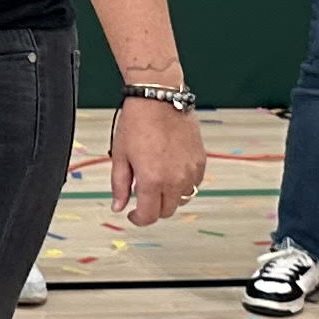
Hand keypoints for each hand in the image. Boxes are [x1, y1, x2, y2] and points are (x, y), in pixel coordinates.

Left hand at [113, 97, 204, 226]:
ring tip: (158, 182)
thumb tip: (118, 206)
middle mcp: (175, 179)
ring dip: (170, 197)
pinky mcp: (200, 161)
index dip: (138, 219)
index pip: (149, 216)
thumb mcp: (120, 155)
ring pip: (183, 199)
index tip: (133, 215)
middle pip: (167, 211)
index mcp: (152, 180)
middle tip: (143, 197)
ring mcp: (190, 170)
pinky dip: (184, 184)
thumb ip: (119, 185)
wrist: (158, 98)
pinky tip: (172, 172)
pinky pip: (194, 183)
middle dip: (153, 208)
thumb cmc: (138, 122)